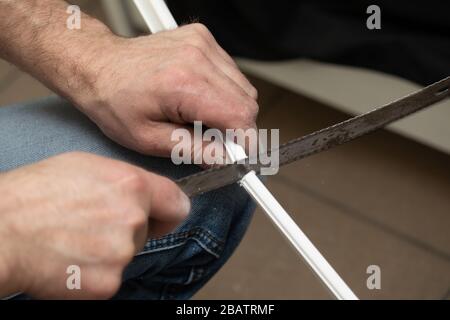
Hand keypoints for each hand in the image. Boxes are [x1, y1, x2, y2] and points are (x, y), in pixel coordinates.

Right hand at [0, 152, 189, 298]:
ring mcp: (121, 254)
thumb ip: (125, 180)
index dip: (167, 211)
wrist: (1, 231)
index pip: (177, 204)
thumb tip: (146, 196)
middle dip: (127, 228)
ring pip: (127, 253)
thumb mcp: (86, 165)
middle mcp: (133, 219)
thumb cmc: (36, 193)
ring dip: (109, 250)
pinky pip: (110, 277)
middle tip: (91, 223)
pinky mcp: (107, 284)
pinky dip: (95, 272)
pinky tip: (70, 258)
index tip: (159, 217)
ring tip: (75, 239)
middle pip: (146, 230)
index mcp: (132, 186)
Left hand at [73, 23, 258, 159]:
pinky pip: (230, 72)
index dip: (245, 141)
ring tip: (199, 115)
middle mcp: (197, 58)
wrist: (98, 65)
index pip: (240, 115)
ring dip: (230, 108)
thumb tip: (225, 158)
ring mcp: (201, 44)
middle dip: (237, 127)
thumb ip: (192, 149)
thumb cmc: (113, 101)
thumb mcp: (148, 139)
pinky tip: (198, 96)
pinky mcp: (202, 39)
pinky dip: (223, 90)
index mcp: (183, 84)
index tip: (239, 155)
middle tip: (214, 139)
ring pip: (243, 86)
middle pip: (247, 101)